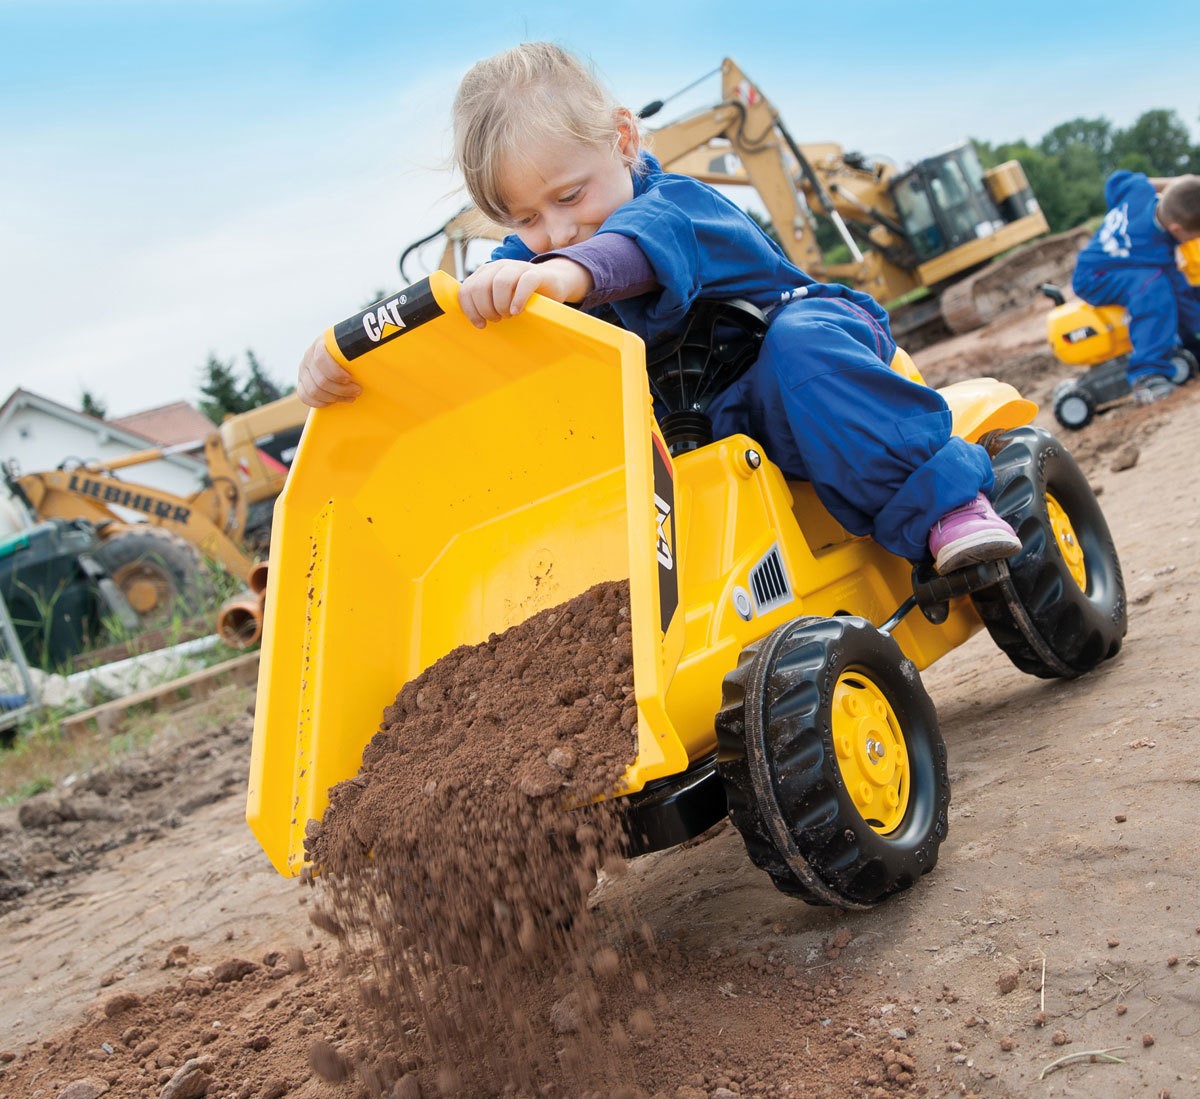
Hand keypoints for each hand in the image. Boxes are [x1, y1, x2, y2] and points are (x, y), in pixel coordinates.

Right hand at [297, 337, 360, 407]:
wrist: (344, 350)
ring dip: (334, 397)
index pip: (322, 358)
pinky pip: (304, 396)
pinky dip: (320, 402)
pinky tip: (334, 401)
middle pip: (320, 380)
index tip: (350, 379)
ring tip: (350, 397)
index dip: (335, 372)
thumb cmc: (355, 348)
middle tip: (357, 391)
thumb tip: (380, 350)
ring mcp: (304, 368)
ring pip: (313, 390)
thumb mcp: (358, 343)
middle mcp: (310, 354)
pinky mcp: (302, 380)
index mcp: (322, 342)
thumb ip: (362, 346)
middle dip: (341, 390)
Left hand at [458, 258, 591, 328]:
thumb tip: (471, 321)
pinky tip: (517, 311)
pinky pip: (524, 283)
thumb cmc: (522, 296)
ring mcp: (518, 267)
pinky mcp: (536, 273)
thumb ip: (484, 303)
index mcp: (486, 272)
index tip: (480, 324)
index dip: (470, 310)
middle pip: (481, 287)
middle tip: (496, 319)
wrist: (552, 284)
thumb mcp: (499, 298)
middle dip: (485, 309)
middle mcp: (499, 266)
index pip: (467, 289)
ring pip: (500, 283)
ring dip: (501, 305)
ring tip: (508, 315)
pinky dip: (518, 300)